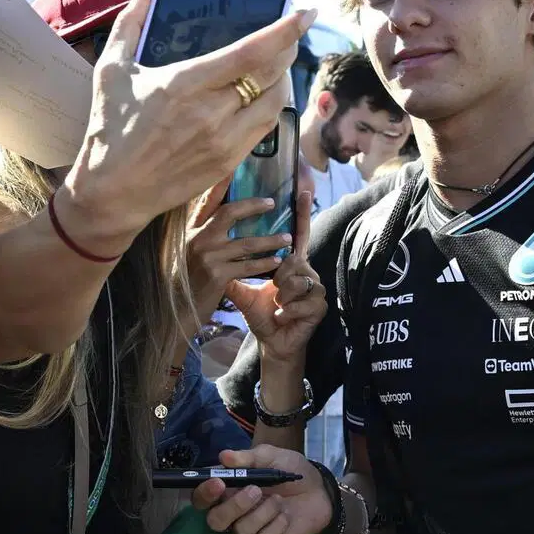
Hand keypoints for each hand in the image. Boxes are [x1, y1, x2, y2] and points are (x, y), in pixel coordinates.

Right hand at [60, 0, 317, 251]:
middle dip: (287, 50)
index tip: (306, 13)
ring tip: (276, 66)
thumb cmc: (109, 130)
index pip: (251, 53)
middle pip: (272, 74)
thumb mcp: (110, 71)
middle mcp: (211, 112)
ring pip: (276, 102)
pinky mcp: (228, 162)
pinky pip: (264, 128)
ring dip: (283, 80)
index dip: (285, 31)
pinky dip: (270, 107)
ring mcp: (223, 140)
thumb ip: (129, 23)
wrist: (113, 193)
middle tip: (290, 36)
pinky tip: (262, 97)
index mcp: (185, 84)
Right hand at [186, 194, 290, 315]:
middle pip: (229, 213)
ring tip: (287, 238)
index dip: (221, 182)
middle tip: (272, 203)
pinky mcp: (217, 275)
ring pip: (246, 243)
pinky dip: (265, 264)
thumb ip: (203, 234)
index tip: (234, 166)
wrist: (176, 312)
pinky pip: (248, 266)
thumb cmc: (186, 281)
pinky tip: (277, 261)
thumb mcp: (188, 252)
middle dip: (253, 206)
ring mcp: (207, 257)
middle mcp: (197, 239)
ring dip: (269, 240)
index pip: (207, 200)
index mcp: (191, 231)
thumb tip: (222, 216)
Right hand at [194, 445, 328, 533]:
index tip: (218, 483)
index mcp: (228, 491)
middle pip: (215, 521)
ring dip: (263, 512)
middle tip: (255, 490)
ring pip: (241, 530)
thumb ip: (248, 458)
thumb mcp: (271, 457)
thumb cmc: (291, 471)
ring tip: (280, 499)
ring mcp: (249, 530)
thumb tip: (224, 456)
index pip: (202, 499)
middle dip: (233, 507)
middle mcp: (233, 513)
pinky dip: (277, 524)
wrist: (320, 490)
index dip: (204, 494)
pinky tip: (286, 515)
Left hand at [223, 183, 324, 368]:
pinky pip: (299, 302)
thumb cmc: (263, 315)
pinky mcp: (320, 306)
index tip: (303, 190)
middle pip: (292, 259)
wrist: (275, 343)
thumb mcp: (243, 293)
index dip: (300, 214)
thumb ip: (233, 273)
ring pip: (295, 281)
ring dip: (281, 297)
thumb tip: (212, 254)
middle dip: (278, 276)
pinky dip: (285, 312)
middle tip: (274, 291)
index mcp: (291, 265)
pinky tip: (283, 318)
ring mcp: (316, 288)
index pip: (297, 235)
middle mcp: (306, 272)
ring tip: (278, 307)